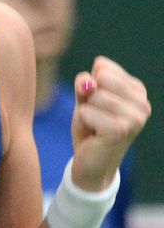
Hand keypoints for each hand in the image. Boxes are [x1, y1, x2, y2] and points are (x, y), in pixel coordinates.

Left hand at [70, 56, 150, 190]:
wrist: (91, 161)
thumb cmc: (91, 126)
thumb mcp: (85, 98)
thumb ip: (84, 84)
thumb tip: (89, 82)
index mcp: (137, 89)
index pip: (102, 65)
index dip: (90, 84)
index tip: (97, 104)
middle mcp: (143, 102)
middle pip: (99, 77)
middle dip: (88, 97)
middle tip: (95, 116)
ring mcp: (136, 117)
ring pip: (93, 95)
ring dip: (85, 110)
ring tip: (95, 126)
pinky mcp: (122, 130)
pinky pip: (86, 111)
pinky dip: (83, 121)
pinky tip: (94, 134)